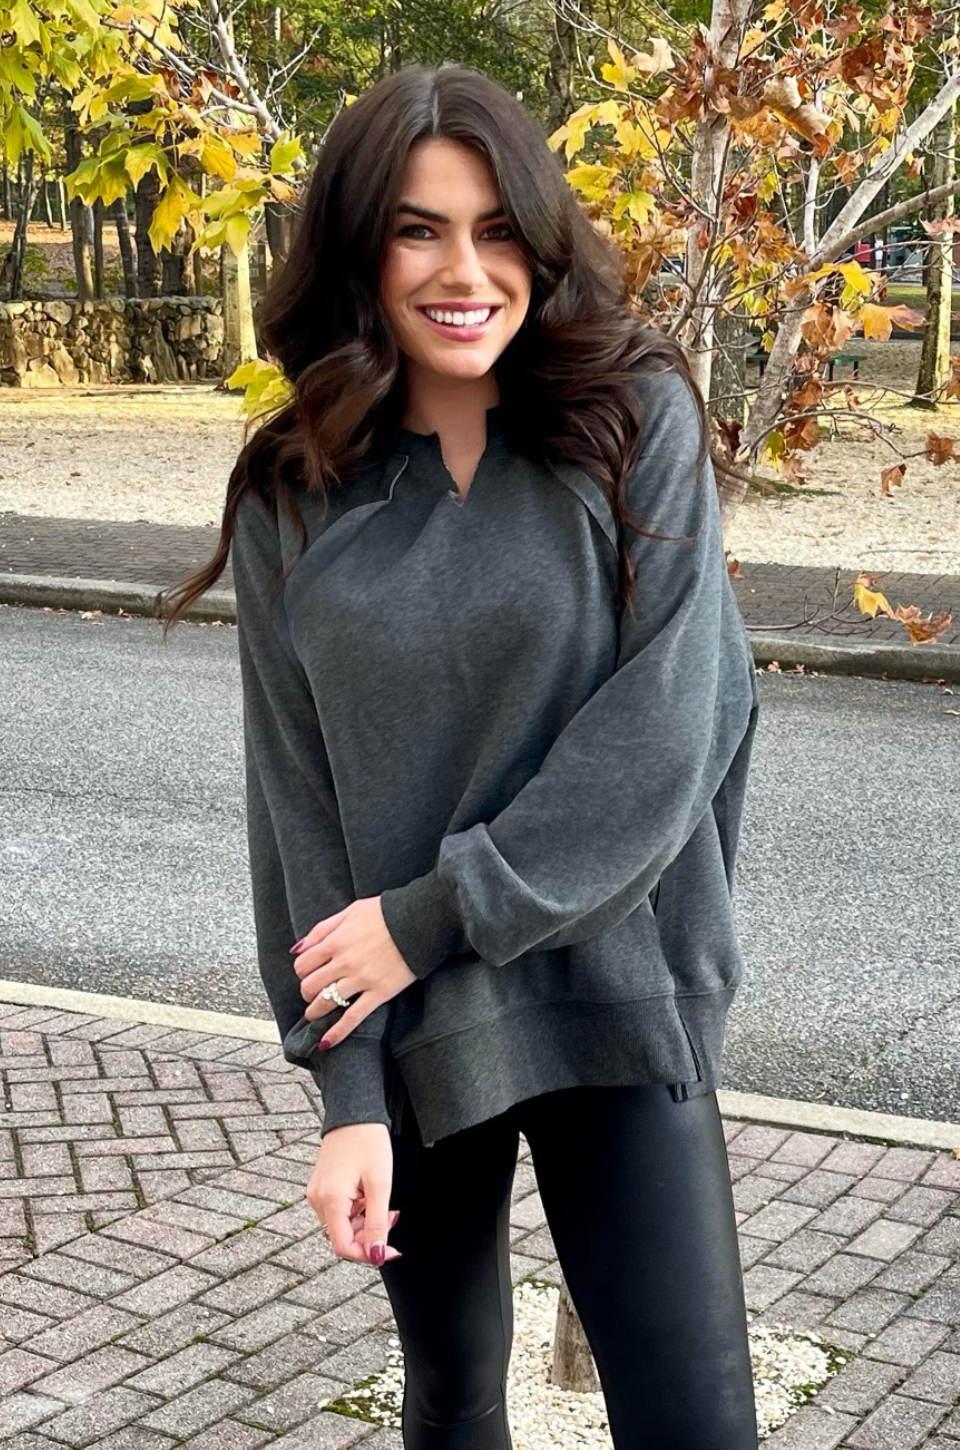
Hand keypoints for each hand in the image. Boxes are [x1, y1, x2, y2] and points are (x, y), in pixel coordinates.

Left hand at [292, 896, 416, 1048]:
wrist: (419, 922)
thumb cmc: (386, 913)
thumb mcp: (350, 911)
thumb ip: (322, 928)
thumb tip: (297, 948)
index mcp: (336, 941)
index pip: (303, 964)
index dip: (302, 972)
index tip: (308, 974)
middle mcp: (344, 962)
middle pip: (310, 986)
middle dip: (307, 992)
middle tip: (312, 993)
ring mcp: (361, 980)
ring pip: (326, 1003)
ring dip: (315, 1012)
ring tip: (315, 1014)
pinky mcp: (379, 993)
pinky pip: (353, 1017)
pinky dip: (338, 1032)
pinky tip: (326, 1043)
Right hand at [307, 1122, 401, 1265]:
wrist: (353, 1112)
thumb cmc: (368, 1141)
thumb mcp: (380, 1184)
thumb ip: (378, 1222)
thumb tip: (376, 1254)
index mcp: (331, 1200)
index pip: (343, 1246)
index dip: (367, 1254)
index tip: (388, 1250)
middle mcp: (318, 1199)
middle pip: (342, 1237)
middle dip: (369, 1235)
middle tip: (391, 1217)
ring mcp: (317, 1193)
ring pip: (341, 1225)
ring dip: (364, 1223)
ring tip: (381, 1202)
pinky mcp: (321, 1187)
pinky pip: (338, 1211)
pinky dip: (356, 1211)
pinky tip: (368, 1196)